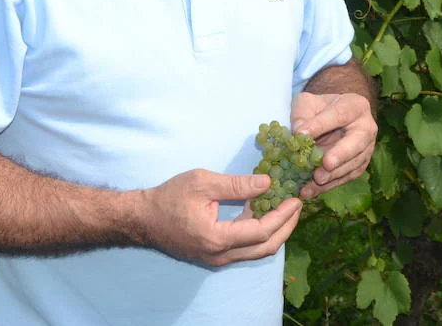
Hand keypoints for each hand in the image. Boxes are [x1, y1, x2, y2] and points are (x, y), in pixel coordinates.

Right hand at [135, 169, 301, 265]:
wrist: (143, 219)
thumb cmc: (169, 197)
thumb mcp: (202, 182)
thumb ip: (236, 184)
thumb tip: (268, 183)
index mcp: (217, 238)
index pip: (261, 232)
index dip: (282, 216)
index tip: (295, 199)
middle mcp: (220, 255)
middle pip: (265, 248)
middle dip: (286, 227)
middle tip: (298, 206)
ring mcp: (217, 259)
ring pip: (257, 252)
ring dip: (275, 232)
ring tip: (286, 209)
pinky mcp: (215, 257)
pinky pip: (246, 249)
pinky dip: (260, 234)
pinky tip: (263, 214)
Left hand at [291, 91, 377, 199]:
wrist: (332, 117)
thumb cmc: (319, 108)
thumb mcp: (307, 103)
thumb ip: (302, 115)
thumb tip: (299, 134)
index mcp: (355, 106)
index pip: (339, 115)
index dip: (320, 125)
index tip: (300, 134)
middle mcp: (366, 127)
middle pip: (357, 142)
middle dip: (341, 154)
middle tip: (326, 164)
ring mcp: (367, 148)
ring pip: (354, 163)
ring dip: (334, 175)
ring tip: (315, 181)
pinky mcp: (360, 165)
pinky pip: (348, 177)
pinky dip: (330, 185)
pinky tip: (312, 191)